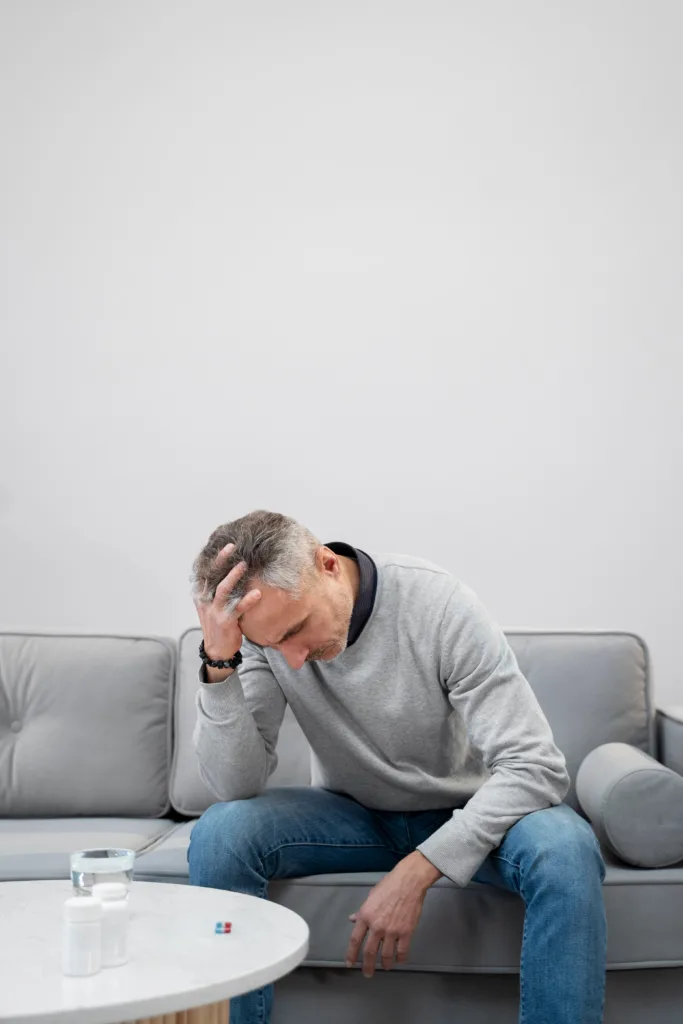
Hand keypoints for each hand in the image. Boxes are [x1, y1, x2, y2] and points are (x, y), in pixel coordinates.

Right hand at [193, 543, 261, 660]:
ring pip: (222, 590)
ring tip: (244, 564)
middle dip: (221, 560)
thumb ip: (216, 590)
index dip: (214, 558)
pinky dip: (247, 600)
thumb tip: (229, 570)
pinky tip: (257, 593)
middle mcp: (205, 601)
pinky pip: (237, 608)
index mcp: (201, 595)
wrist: (217, 650)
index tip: (225, 545)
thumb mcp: (213, 605)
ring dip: (233, 576)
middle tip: (233, 546)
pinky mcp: (225, 622)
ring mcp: (214, 612)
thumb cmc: (218, 623)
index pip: (205, 572)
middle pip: (211, 576)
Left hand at [345, 851, 441, 977]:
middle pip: (369, 952)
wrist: (409, 882)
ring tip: (385, 968)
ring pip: (386, 955)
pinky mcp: (406, 933)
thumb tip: (353, 919)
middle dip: (367, 966)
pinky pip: (402, 951)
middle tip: (367, 973)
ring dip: (385, 964)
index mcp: (365, 916)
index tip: (349, 963)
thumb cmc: (388, 885)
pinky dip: (400, 959)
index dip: (351, 954)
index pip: (355, 940)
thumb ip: (362, 911)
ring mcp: (392, 931)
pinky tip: (399, 960)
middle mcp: (377, 926)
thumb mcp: (371, 896)